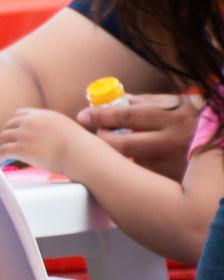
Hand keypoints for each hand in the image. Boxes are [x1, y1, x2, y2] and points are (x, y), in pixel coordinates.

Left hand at [0, 105, 91, 175]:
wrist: (81, 153)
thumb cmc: (81, 147)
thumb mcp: (67, 129)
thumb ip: (54, 130)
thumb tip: (51, 139)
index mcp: (43, 115)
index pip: (21, 114)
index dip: (15, 123)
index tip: (13, 130)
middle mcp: (31, 122)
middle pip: (9, 125)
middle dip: (6, 135)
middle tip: (4, 144)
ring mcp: (24, 134)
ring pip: (3, 137)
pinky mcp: (21, 148)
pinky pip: (3, 150)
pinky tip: (0, 160)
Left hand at [81, 92, 200, 180]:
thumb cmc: (197, 117)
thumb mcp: (173, 103)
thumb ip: (142, 102)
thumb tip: (110, 101)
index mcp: (169, 116)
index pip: (125, 116)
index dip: (100, 116)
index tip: (83, 116)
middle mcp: (172, 140)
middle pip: (123, 145)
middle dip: (103, 141)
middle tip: (97, 137)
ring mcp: (175, 162)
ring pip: (133, 164)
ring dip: (117, 159)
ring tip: (113, 152)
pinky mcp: (178, 179)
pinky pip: (148, 177)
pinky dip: (137, 173)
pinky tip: (133, 169)